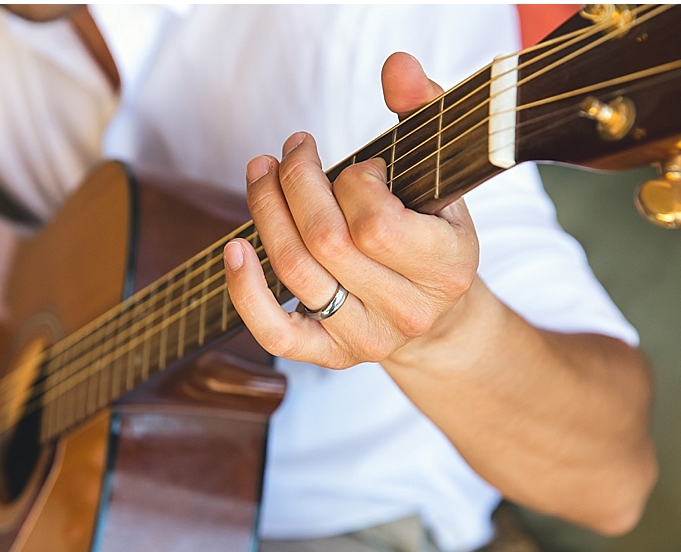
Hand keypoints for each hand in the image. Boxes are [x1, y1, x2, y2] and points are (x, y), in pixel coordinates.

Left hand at [224, 52, 478, 368]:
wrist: (438, 318)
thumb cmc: (433, 237)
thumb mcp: (441, 177)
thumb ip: (423, 114)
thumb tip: (395, 66)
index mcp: (445, 267)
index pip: (375, 223)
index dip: (352, 183)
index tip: (359, 169)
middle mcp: (406, 310)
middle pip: (325, 242)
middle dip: (296, 183)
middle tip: (292, 151)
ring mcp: (365, 338)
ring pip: (296, 273)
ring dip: (266, 213)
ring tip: (261, 173)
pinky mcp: (329, 356)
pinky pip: (276, 334)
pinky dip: (246, 291)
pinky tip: (235, 247)